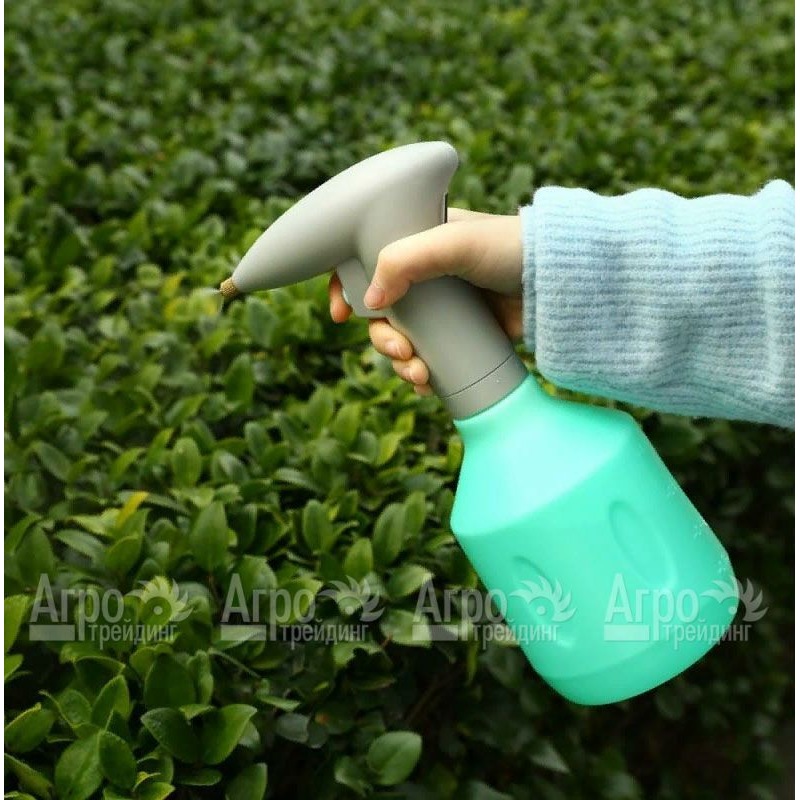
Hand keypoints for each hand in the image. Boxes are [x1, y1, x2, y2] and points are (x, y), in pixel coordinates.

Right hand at [328, 208, 523, 394]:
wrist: (558, 280)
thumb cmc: (509, 248)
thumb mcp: (453, 242)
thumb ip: (405, 260)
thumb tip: (371, 302)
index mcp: (416, 245)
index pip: (365, 264)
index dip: (346, 289)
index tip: (341, 315)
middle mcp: (425, 278)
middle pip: (380, 315)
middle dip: (382, 340)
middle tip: (403, 351)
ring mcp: (444, 310)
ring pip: (403, 341)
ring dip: (401, 364)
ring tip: (421, 376)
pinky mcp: (462, 336)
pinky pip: (429, 359)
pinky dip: (422, 376)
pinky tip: (428, 385)